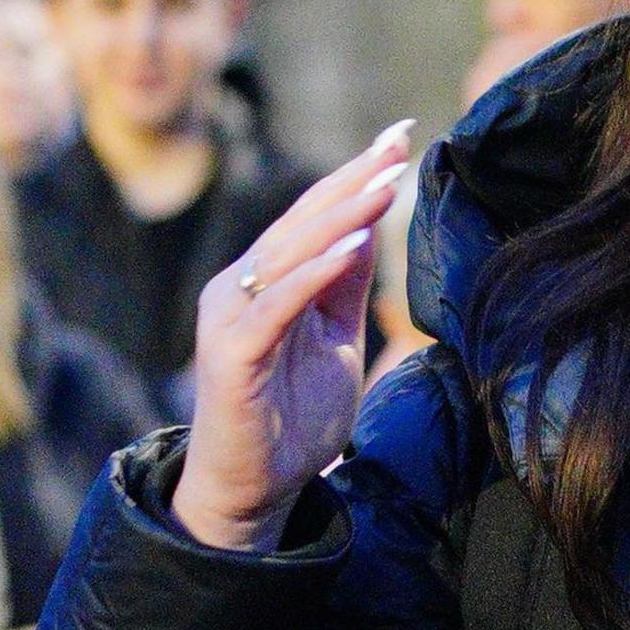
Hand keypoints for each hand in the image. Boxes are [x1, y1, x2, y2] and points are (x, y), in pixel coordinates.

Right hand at [172, 123, 413, 551]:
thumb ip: (345, 287)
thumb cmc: (290, 421)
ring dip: (343, 215)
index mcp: (263, 281)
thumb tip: (371, 227)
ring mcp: (230, 319)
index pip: (314, 216)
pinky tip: (353, 245)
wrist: (252, 493)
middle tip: (399, 142)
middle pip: (302, 221)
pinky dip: (315, 272)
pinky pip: (277, 305)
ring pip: (290, 253)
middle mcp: (239, 288)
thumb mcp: (333, 341)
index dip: (355, 175)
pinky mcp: (231, 355)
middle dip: (354, 179)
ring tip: (388, 182)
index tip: (399, 136)